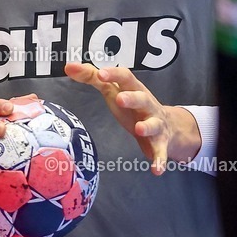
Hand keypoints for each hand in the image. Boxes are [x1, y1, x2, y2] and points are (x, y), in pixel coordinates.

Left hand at [64, 63, 200, 174]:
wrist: (168, 126)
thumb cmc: (132, 106)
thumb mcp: (114, 91)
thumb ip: (92, 77)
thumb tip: (68, 67)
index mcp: (134, 89)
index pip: (126, 77)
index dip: (114, 74)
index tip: (100, 74)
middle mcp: (147, 104)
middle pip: (142, 98)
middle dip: (132, 98)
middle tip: (120, 99)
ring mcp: (155, 123)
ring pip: (153, 123)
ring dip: (147, 126)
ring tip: (138, 129)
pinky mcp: (160, 143)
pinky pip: (161, 152)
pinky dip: (160, 160)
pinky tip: (156, 170)